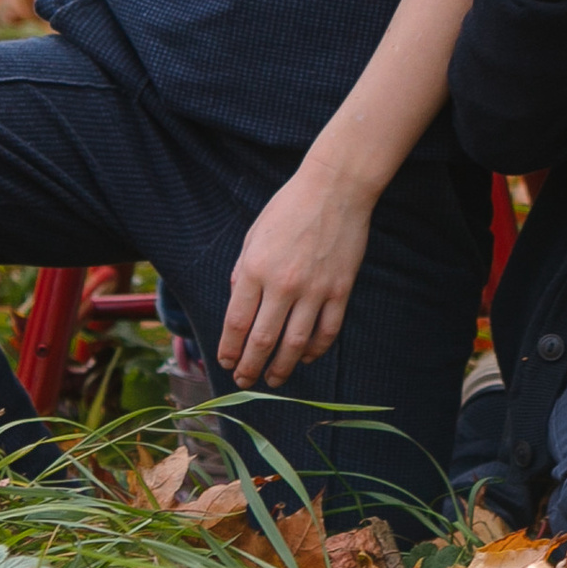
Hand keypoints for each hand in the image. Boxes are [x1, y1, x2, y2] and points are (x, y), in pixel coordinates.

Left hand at [219, 159, 374, 387]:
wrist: (336, 186)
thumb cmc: (290, 206)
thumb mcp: (254, 234)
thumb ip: (242, 271)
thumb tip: (238, 305)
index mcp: (255, 269)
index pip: (236, 324)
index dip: (229, 350)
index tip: (226, 362)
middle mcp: (282, 284)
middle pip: (262, 342)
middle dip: (249, 368)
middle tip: (244, 381)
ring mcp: (314, 289)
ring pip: (294, 346)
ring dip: (281, 370)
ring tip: (273, 380)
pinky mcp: (340, 289)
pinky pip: (327, 332)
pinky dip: (314, 351)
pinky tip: (305, 357)